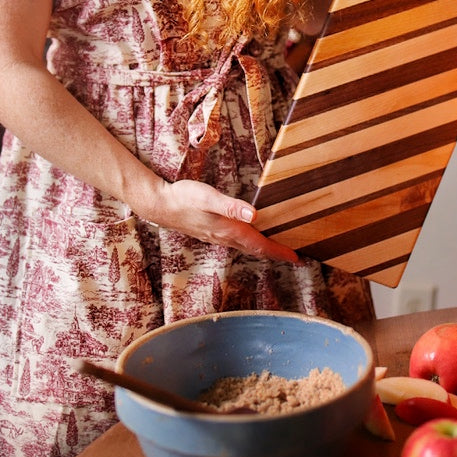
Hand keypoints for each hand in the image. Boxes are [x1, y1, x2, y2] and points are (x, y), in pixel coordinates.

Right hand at [151, 179, 299, 262]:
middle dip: (276, 253)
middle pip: (256, 249)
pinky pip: (237, 242)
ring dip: (264, 249)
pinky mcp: (212, 232)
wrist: (160, 205)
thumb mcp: (209, 197)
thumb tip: (255, 215)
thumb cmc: (184, 198)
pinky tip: (252, 236)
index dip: (279, 252)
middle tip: (294, 256)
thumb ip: (232, 207)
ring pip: (247, 247)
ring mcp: (218, 236)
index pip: (260, 245)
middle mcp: (225, 237)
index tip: (297, 258)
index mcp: (229, 230)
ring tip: (279, 247)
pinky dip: (251, 243)